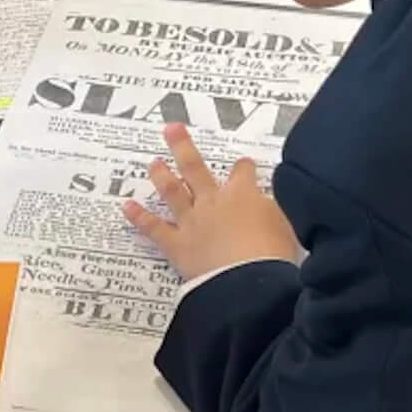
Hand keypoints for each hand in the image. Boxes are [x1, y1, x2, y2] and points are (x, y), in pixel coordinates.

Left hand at [123, 122, 302, 281]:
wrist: (249, 282)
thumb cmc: (273, 254)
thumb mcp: (284, 225)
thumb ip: (271, 209)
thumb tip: (266, 202)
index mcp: (242, 194)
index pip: (242, 172)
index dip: (243, 167)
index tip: (244, 165)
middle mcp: (213, 202)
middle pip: (195, 168)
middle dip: (182, 147)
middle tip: (171, 129)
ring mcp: (192, 221)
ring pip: (172, 192)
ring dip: (161, 175)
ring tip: (153, 163)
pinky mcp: (178, 245)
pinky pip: (155, 229)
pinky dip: (139, 217)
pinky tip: (127, 206)